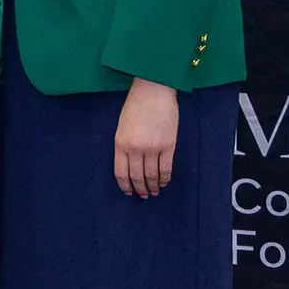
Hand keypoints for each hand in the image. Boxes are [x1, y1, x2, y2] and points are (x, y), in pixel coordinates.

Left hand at [114, 77, 178, 195]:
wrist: (153, 92)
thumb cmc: (136, 106)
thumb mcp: (122, 127)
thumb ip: (125, 146)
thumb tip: (130, 165)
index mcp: (120, 143)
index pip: (121, 172)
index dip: (125, 185)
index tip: (129, 192)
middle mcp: (135, 148)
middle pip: (137, 177)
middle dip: (140, 189)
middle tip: (143, 196)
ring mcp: (153, 148)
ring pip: (152, 175)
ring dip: (153, 187)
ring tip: (154, 192)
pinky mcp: (168, 146)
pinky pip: (166, 168)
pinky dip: (165, 178)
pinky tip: (164, 183)